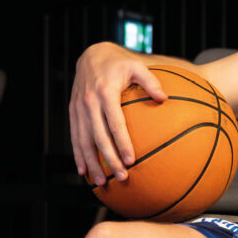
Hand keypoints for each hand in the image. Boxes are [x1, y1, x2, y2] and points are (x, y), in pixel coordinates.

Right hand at [69, 42, 166, 186]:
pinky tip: (84, 171)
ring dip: (92, 163)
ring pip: (84, 141)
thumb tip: (164, 98)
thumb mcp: (137, 66)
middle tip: (122, 177)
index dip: (122, 143)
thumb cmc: (119, 63)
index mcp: (106, 92)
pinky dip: (78, 155)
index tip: (131, 160)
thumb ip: (151, 81)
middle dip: (110, 159)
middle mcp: (89, 102)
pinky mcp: (73, 112)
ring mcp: (79, 109)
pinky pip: (74, 137)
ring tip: (102, 182)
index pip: (115, 123)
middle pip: (99, 137)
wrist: (91, 54)